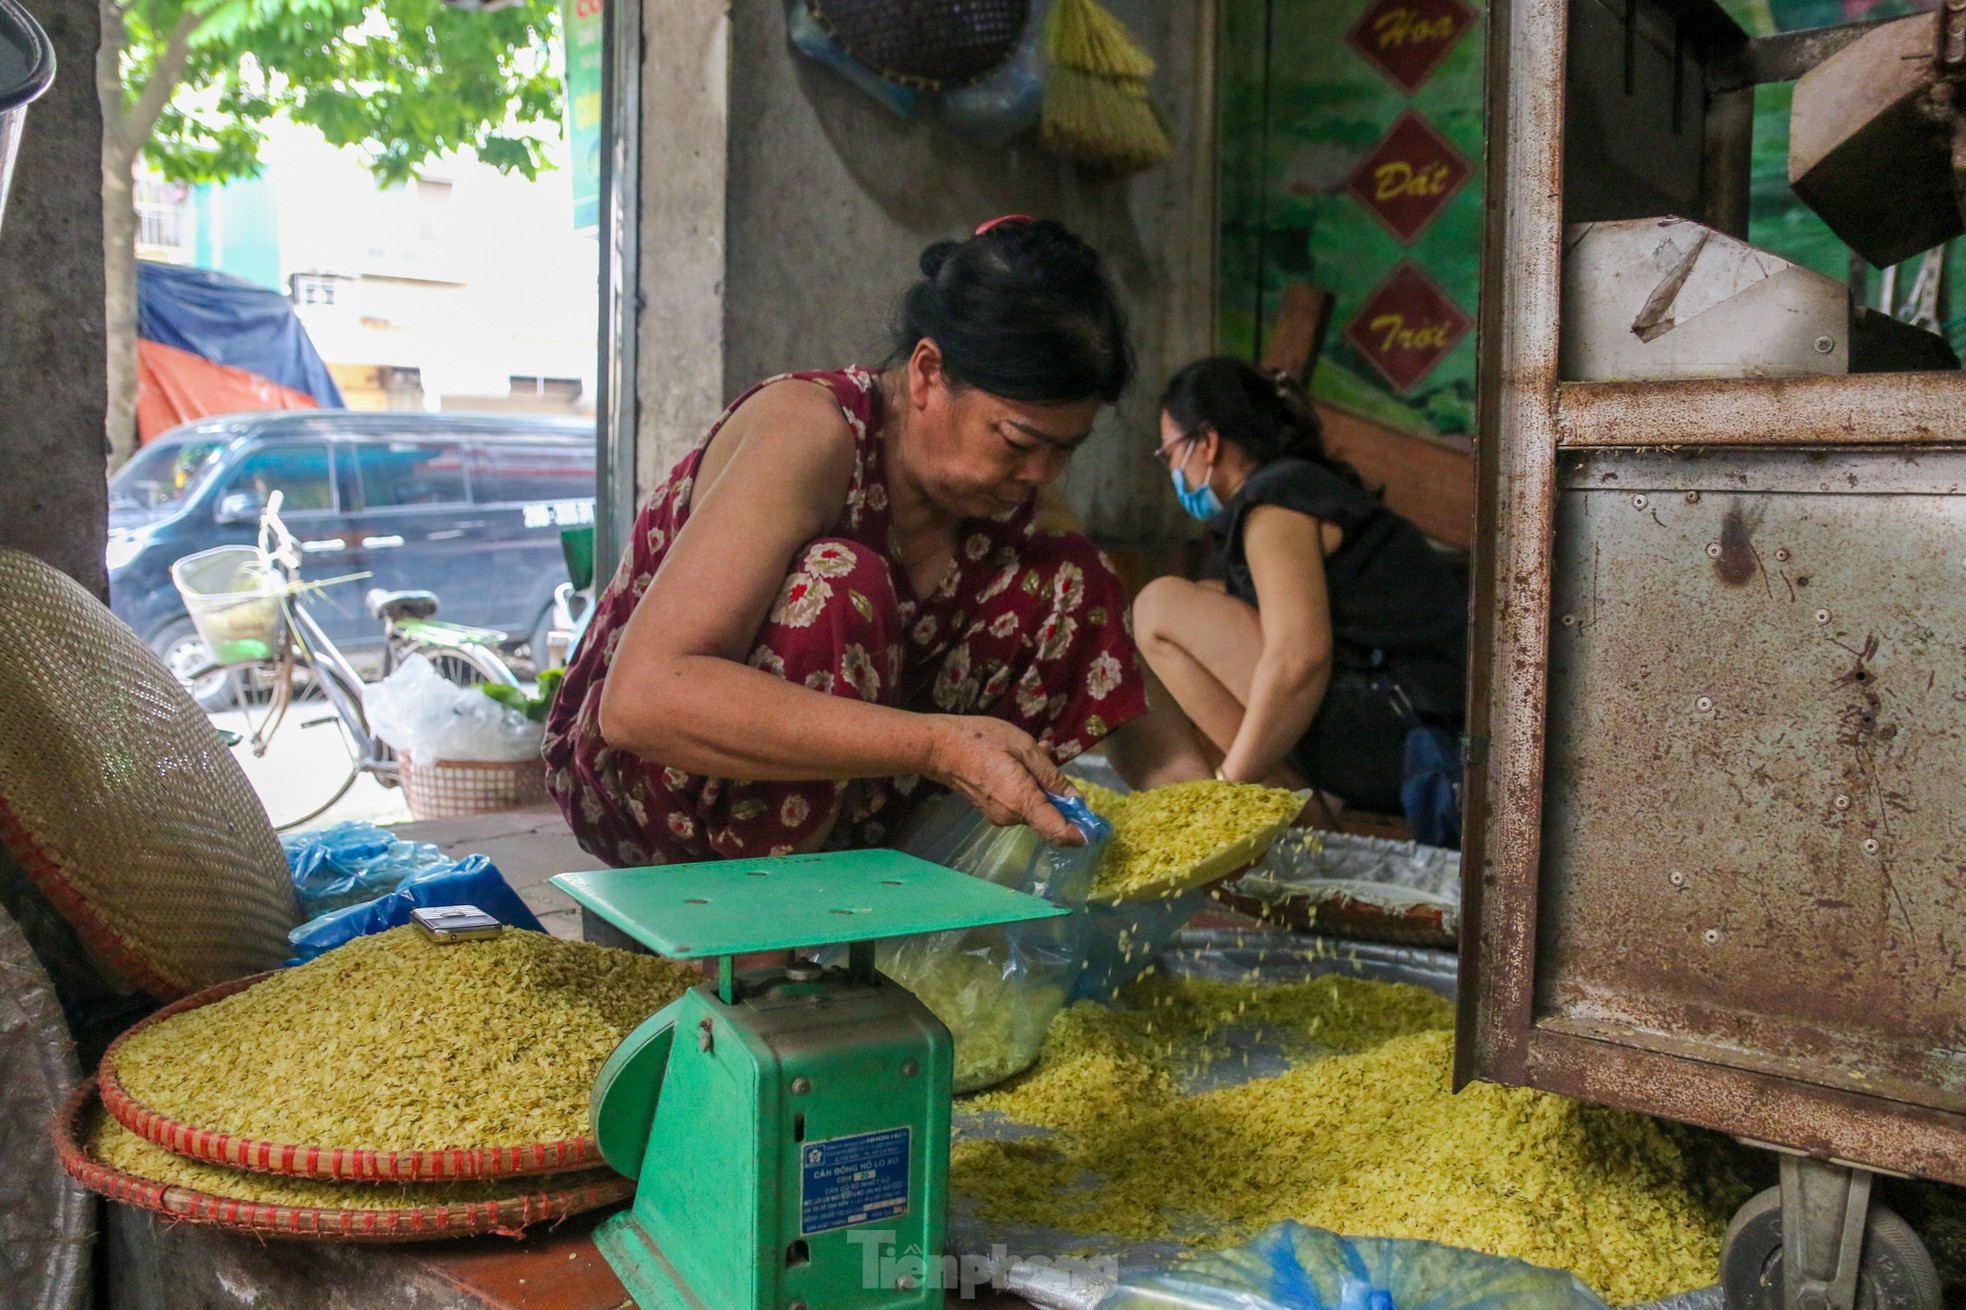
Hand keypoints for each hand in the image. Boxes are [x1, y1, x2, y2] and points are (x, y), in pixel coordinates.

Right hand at [924, 715, 1083, 844]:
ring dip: (1041, 785)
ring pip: (1034, 807)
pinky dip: (1026, 787)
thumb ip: (1052, 776)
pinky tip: (1017, 761)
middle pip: (1049, 816)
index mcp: (1022, 802)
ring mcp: (999, 816)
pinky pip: (1019, 803)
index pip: (1058, 832)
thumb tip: (1075, 799)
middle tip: (1053, 760)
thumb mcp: (1025, 748)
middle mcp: (1011, 817)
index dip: (1080, 834)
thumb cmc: (982, 740)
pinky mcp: (991, 811)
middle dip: (1058, 793)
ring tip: (1033, 751)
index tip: (1095, 828)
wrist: (938, 747)